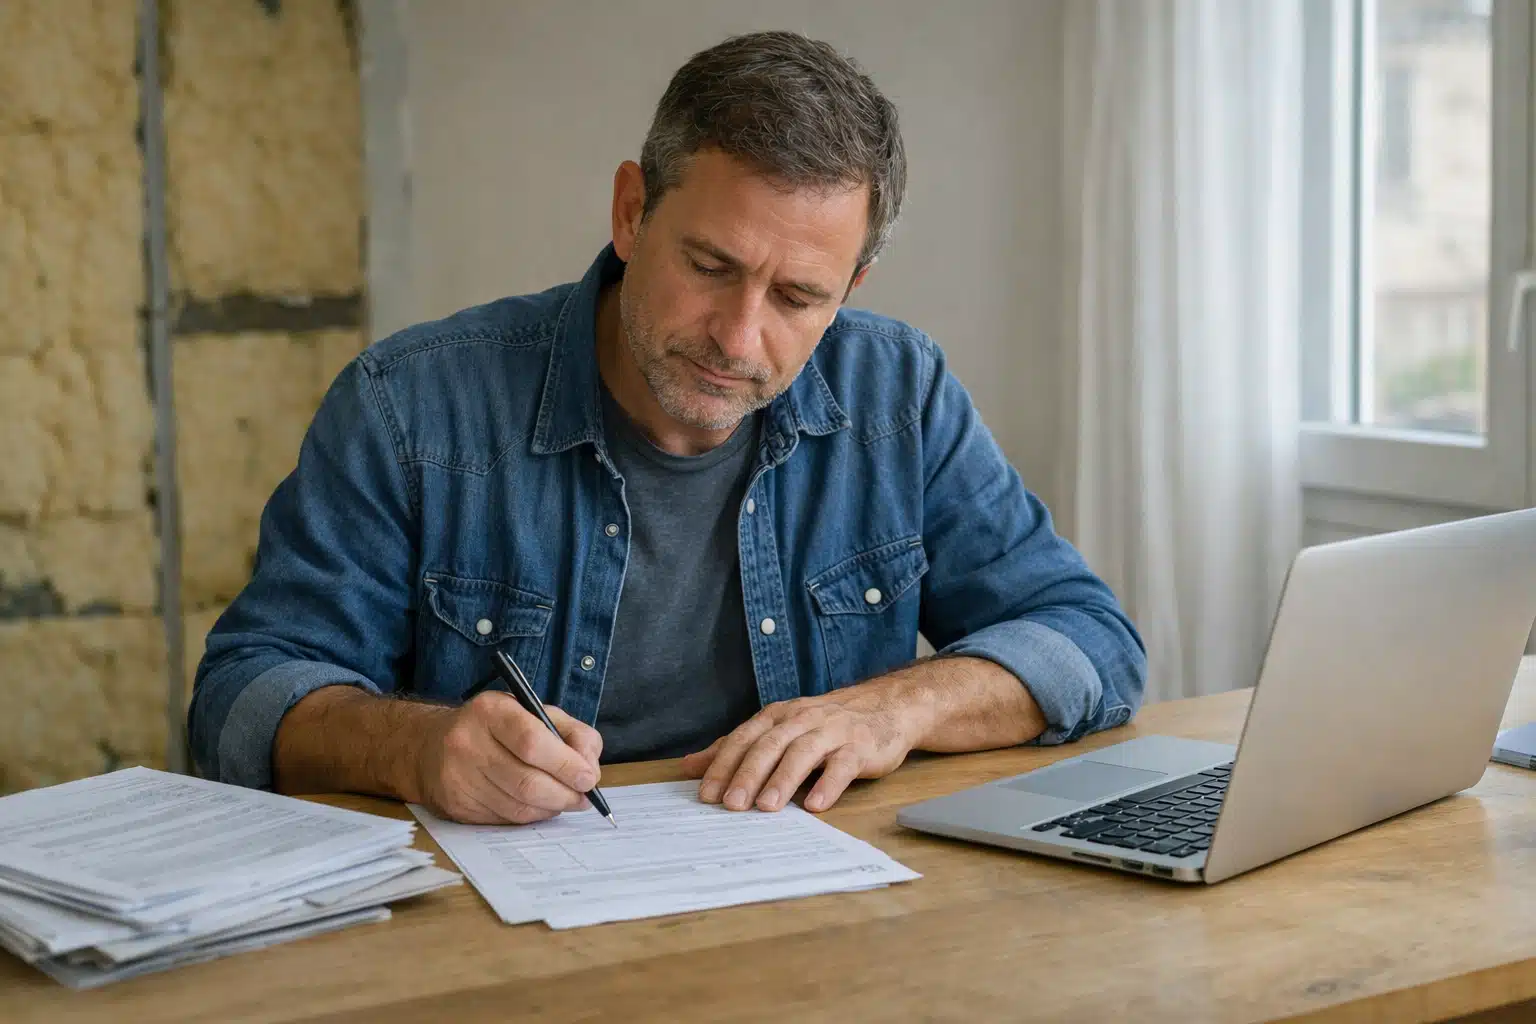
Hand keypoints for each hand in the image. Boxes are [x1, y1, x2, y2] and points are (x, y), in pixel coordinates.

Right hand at [413, 692, 602, 824]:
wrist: (432, 746)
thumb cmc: (496, 727)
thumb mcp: (535, 713)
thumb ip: (572, 733)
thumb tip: (591, 769)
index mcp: (490, 710)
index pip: (532, 742)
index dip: (566, 765)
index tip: (588, 778)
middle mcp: (467, 742)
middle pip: (527, 781)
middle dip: (564, 794)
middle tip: (583, 798)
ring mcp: (457, 777)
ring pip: (518, 806)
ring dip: (550, 808)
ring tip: (563, 800)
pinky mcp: (455, 804)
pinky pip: (504, 819)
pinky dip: (530, 816)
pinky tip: (537, 805)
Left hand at [680, 694, 915, 812]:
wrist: (885, 706)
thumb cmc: (824, 724)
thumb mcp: (778, 729)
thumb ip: (737, 747)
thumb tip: (689, 766)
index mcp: (777, 716)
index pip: (744, 739)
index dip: (724, 765)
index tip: (706, 794)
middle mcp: (802, 719)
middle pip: (770, 745)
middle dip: (748, 774)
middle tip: (731, 805)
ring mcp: (832, 732)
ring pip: (803, 753)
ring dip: (783, 780)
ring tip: (767, 807)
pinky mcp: (860, 747)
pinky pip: (843, 765)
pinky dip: (829, 785)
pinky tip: (816, 805)